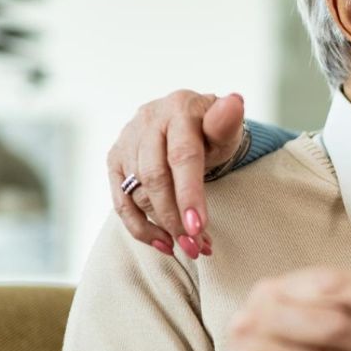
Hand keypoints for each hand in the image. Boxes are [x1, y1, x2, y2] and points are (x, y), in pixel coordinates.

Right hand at [107, 90, 245, 256]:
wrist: (189, 124)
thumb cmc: (213, 131)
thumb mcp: (227, 127)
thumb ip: (228, 121)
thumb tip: (235, 103)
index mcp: (179, 109)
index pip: (182, 156)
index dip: (189, 194)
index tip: (198, 228)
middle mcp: (148, 121)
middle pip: (155, 178)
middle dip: (174, 218)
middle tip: (195, 246)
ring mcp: (127, 140)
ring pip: (138, 192)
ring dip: (163, 226)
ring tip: (190, 247)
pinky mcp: (115, 160)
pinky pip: (121, 202)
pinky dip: (141, 228)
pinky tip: (164, 245)